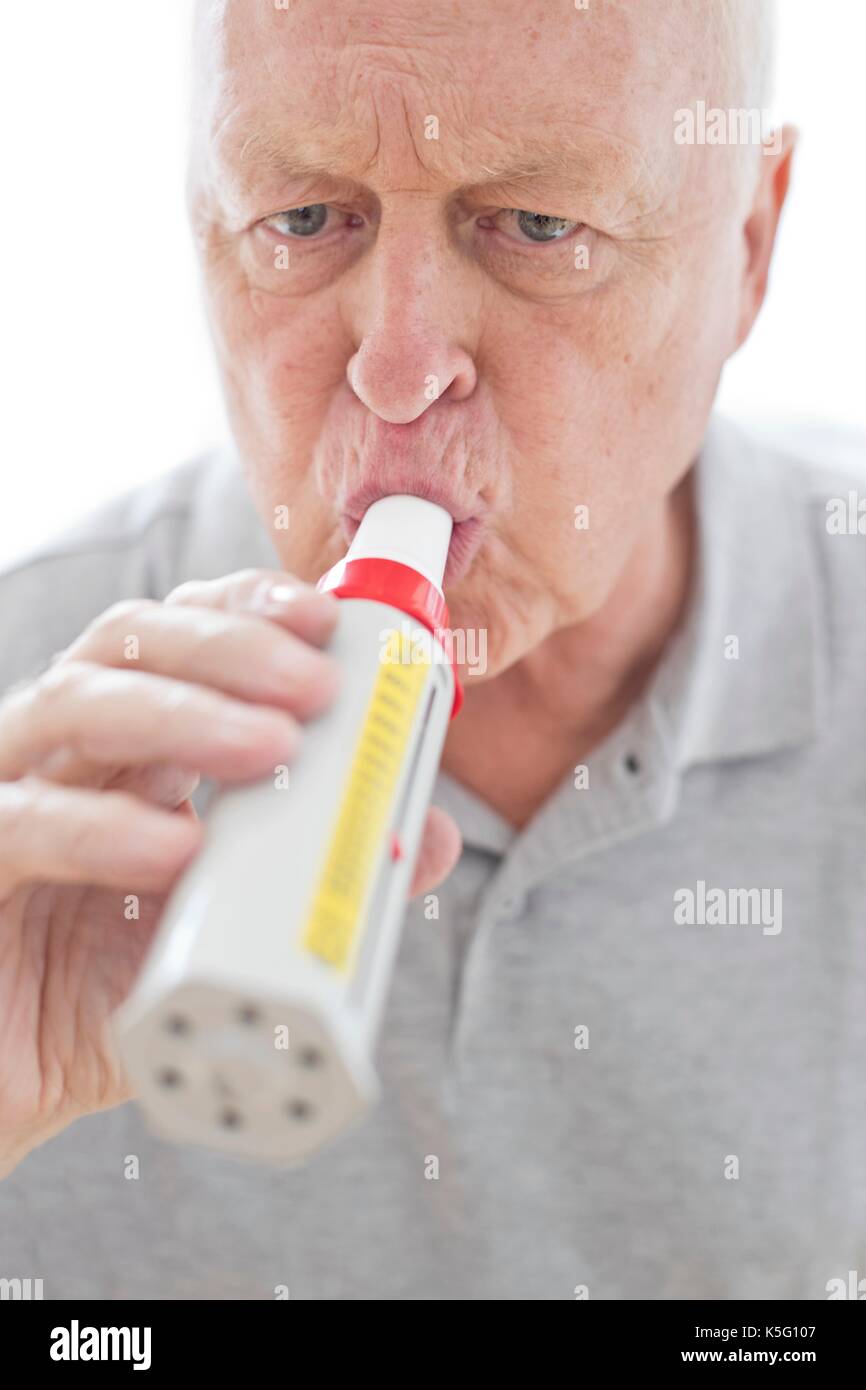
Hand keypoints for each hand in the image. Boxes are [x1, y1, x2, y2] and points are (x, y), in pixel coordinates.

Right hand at [0, 570, 460, 1175]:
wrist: (8, 1086)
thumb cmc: (107, 995)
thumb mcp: (226, 936)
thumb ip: (318, 878)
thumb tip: (426, 836)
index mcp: (127, 750)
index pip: (175, 638)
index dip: (242, 609)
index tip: (324, 617)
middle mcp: (63, 755)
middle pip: (128, 646)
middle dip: (230, 646)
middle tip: (316, 683)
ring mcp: (5, 799)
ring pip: (69, 705)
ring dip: (181, 712)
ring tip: (271, 744)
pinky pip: (21, 825)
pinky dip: (101, 827)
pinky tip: (173, 845)